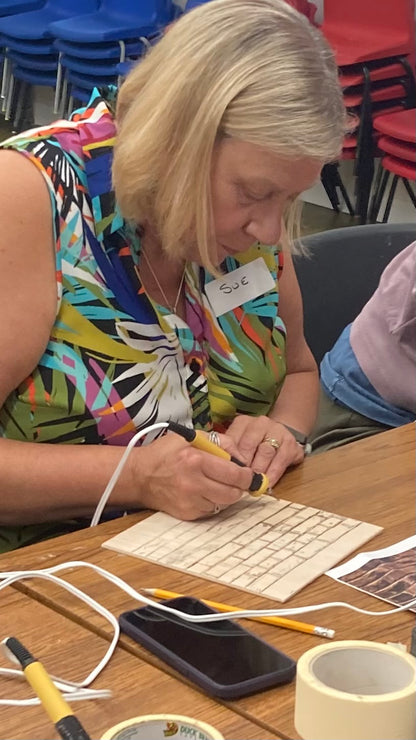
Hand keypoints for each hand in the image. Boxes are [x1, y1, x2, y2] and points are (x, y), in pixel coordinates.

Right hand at [132, 430, 253, 519]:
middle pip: (233, 493)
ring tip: (215, 483)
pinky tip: (202, 491)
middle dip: (239, 487)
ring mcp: (189, 501)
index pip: (234, 474)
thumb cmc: (165, 453)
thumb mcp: (191, 437)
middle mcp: (193, 483)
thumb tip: (241, 458)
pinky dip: (212, 502)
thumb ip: (221, 442)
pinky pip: (211, 511)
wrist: (139, 476)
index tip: (248, 473)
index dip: (247, 475)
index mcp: (196, 460)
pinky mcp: (187, 514)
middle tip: (235, 480)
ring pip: (224, 504)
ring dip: (225, 494)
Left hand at [225, 415, 304, 487]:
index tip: (226, 474)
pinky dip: (273, 473)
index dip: (229, 459)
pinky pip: (281, 459)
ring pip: (265, 452)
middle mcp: (259, 423)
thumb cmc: (255, 446)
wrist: (282, 437)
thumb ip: (230, 453)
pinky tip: (268, 483)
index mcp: (242, 422)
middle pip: (248, 445)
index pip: (231, 439)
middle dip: (243, 466)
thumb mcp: (240, 444)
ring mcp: (277, 430)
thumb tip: (221, 471)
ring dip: (258, 471)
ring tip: (252, 484)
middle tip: (239, 482)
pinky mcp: (290, 442)